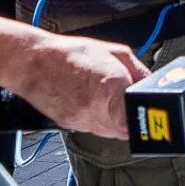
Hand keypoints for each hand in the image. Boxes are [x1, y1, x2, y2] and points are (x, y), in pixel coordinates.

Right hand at [2, 30, 147, 141]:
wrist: (33, 62)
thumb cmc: (71, 54)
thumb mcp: (116, 52)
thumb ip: (139, 71)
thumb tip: (150, 85)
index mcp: (110, 87)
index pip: (136, 119)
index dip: (144, 118)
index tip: (147, 111)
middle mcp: (95, 107)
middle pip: (125, 130)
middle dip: (132, 119)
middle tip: (130, 106)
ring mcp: (81, 119)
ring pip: (109, 133)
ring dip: (115, 121)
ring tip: (109, 101)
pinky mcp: (69, 125)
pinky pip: (92, 129)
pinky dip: (98, 120)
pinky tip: (93, 103)